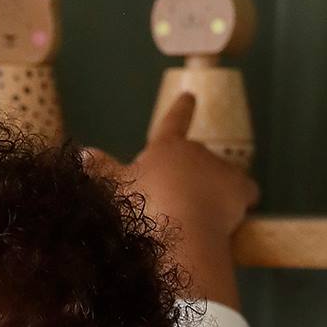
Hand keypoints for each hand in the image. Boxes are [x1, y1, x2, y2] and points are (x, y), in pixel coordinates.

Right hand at [79, 93, 260, 305]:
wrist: (180, 230)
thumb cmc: (144, 207)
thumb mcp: (116, 188)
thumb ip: (102, 169)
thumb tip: (82, 153)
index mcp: (167, 148)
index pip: (173, 122)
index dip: (181, 110)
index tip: (189, 96)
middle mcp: (197, 151)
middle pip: (196, 159)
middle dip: (190, 176)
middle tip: (176, 204)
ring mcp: (221, 168)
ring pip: (220, 176)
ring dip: (214, 189)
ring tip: (202, 216)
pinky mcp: (241, 188)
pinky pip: (245, 192)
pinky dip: (240, 200)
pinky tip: (232, 216)